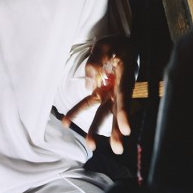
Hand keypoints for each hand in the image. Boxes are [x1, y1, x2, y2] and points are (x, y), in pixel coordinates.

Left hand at [62, 35, 137, 153]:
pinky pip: (89, 103)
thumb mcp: (106, 45)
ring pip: (104, 112)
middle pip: (117, 111)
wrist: (124, 44)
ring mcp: (111, 92)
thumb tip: (89, 84)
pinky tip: (65, 122)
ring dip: (97, 128)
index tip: (126, 130)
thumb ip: (96, 60)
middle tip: (117, 149)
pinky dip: (77, 111)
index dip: (125, 114)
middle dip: (116, 131)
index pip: (125, 96)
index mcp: (126, 75)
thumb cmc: (117, 44)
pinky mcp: (102, 92)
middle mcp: (120, 87)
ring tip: (90, 145)